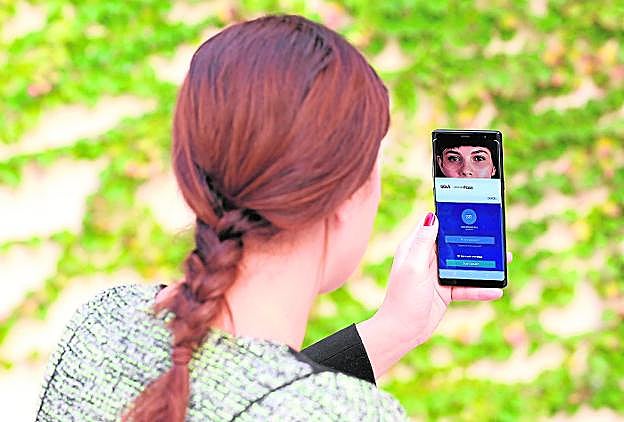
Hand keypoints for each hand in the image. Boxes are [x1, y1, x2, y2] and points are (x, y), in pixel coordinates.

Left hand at [357, 212, 507, 378]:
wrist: (401, 331)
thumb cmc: (403, 298)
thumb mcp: (413, 267)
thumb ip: (422, 242)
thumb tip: (431, 216)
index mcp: (415, 248)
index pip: (435, 226)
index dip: (451, 216)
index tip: (471, 208)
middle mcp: (426, 259)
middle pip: (454, 244)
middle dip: (474, 240)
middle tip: (497, 235)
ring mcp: (437, 275)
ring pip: (464, 264)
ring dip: (483, 264)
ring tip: (505, 260)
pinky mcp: (445, 291)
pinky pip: (466, 286)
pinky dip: (480, 288)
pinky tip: (496, 290)